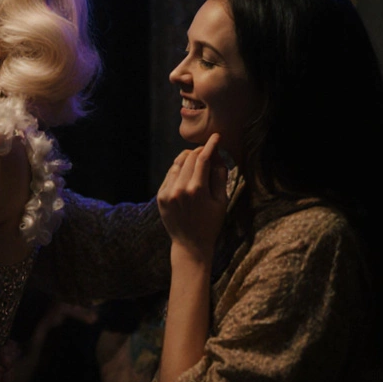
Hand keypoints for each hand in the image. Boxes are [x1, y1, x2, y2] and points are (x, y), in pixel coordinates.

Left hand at [157, 133, 228, 260]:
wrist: (190, 244)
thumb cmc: (211, 223)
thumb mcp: (222, 201)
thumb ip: (220, 177)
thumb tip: (218, 157)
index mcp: (197, 190)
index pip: (203, 159)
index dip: (210, 145)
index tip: (216, 137)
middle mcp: (180, 189)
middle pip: (189, 158)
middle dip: (200, 151)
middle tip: (209, 151)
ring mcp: (167, 192)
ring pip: (177, 164)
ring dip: (188, 158)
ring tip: (198, 160)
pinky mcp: (160, 196)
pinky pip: (169, 175)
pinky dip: (178, 169)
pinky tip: (186, 171)